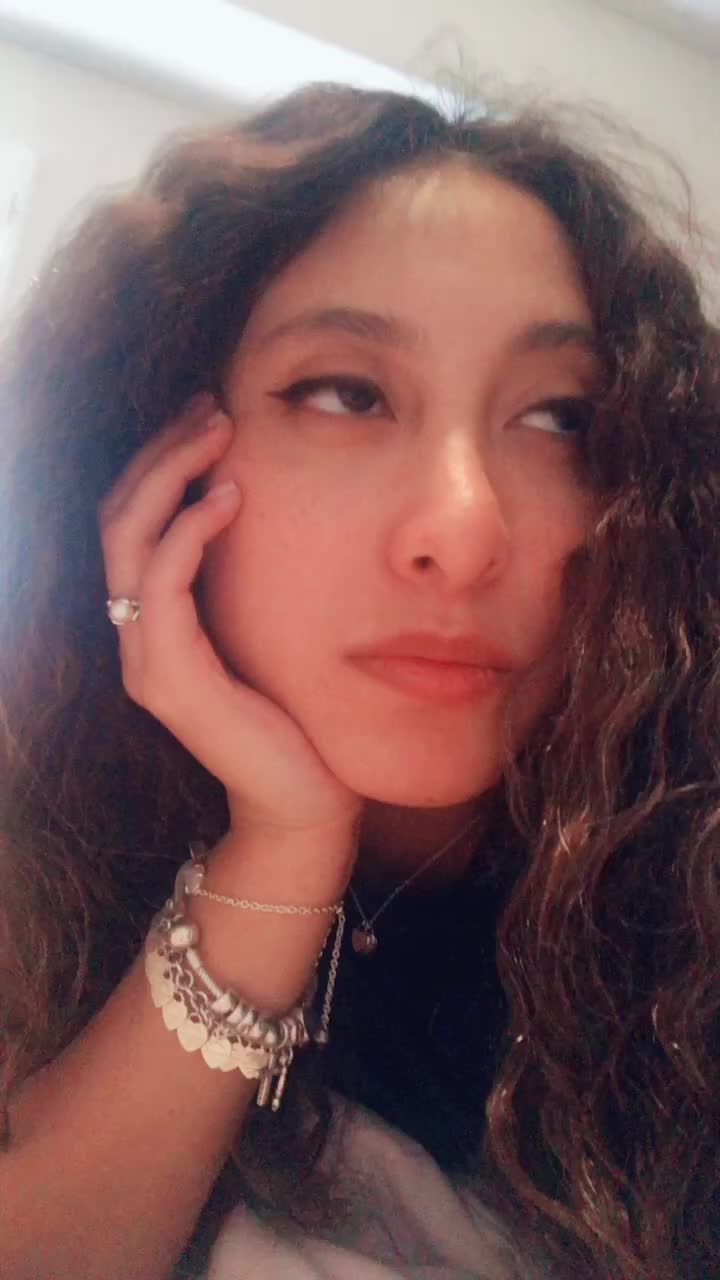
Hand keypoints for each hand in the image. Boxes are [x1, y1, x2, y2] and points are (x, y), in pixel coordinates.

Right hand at [98, 394, 364, 844]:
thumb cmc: (295, 714)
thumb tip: (257, 500)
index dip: (161, 460)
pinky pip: (161, 586)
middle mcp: (134, 635)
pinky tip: (228, 497)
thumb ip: (242, 579)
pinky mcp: (167, 680)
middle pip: (118, 516)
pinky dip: (188, 532)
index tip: (207, 412)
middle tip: (209, 404)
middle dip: (161, 451)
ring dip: (170, 473)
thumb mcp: (265, 628)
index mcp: (153, 620)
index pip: (133, 520)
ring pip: (128, 539)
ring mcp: (143, 659)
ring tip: (218, 429)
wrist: (303, 800)